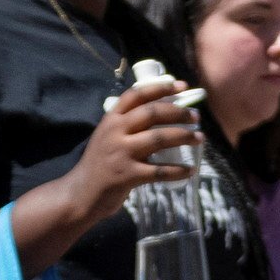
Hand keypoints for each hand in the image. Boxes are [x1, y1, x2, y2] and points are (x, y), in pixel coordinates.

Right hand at [70, 79, 201, 220]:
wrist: (80, 193)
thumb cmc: (99, 164)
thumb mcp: (108, 137)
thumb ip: (129, 127)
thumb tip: (165, 117)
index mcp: (111, 119)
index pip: (137, 95)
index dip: (161, 88)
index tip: (181, 86)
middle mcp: (115, 132)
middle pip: (152, 113)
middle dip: (178, 113)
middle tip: (196, 116)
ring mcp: (121, 153)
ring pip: (159, 138)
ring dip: (183, 136)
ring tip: (199, 138)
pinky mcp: (128, 175)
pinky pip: (160, 171)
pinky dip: (178, 170)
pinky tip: (190, 170)